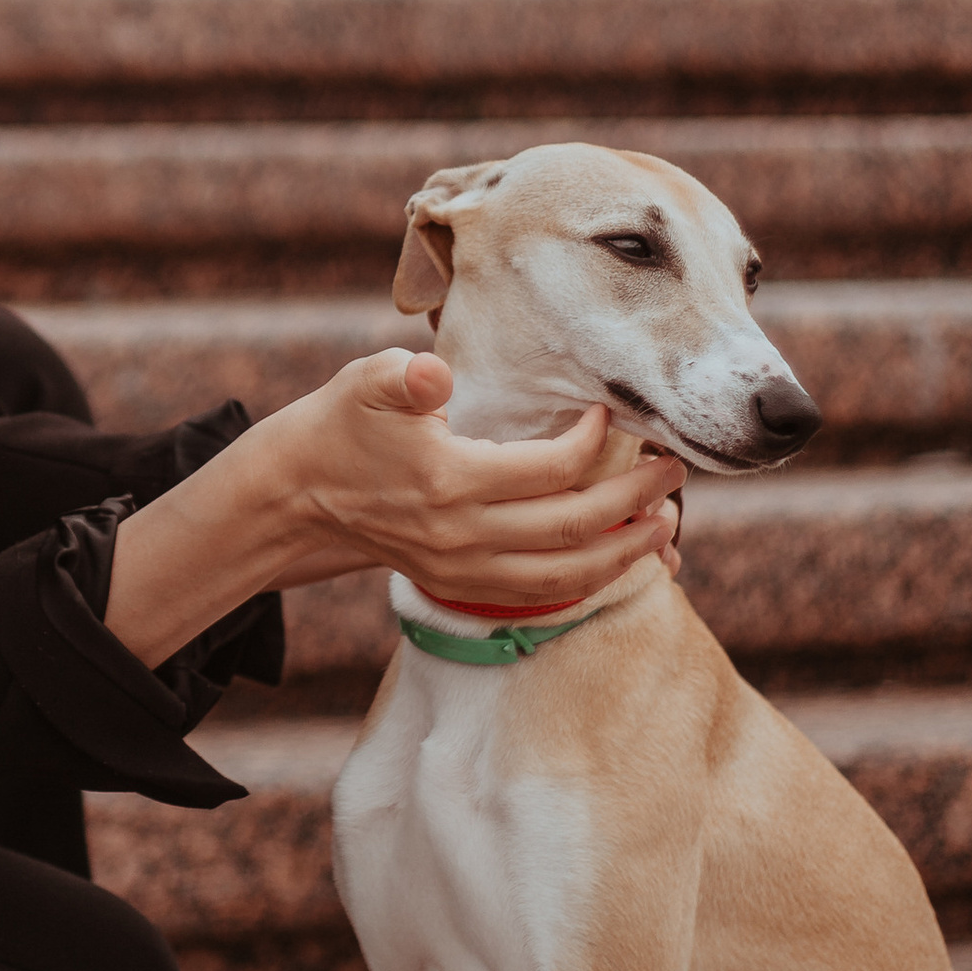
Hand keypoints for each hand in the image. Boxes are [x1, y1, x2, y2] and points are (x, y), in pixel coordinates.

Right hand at [258, 352, 681, 607]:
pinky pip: (537, 598)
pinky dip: (586, 584)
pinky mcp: (458, 584)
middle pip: (572, 529)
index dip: (594, 444)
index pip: (550, 470)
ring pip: (563, 578)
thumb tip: (435, 372)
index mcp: (449, 479)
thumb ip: (405, 377)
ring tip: (664, 524)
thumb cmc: (342, 424)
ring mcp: (461, 568)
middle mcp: (461, 535)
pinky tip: (617, 561)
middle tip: (674, 470)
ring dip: (623, 554)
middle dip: (635, 501)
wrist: (297, 493)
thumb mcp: (366, 382)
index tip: (611, 415)